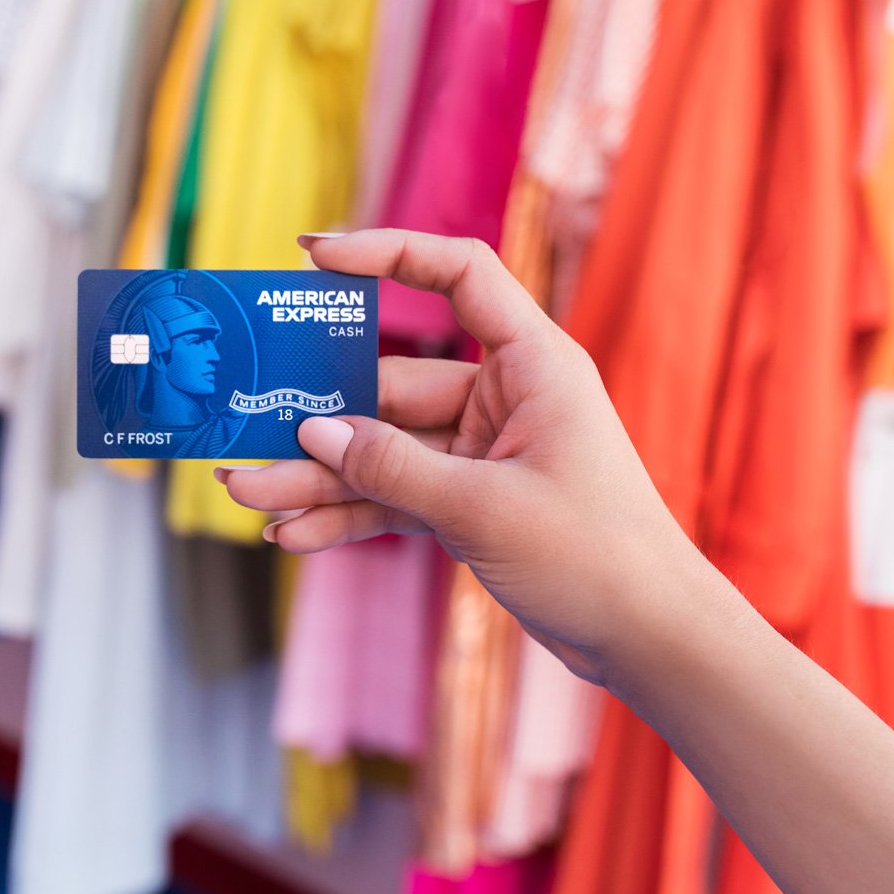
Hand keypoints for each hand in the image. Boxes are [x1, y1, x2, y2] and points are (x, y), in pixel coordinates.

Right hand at [216, 229, 705, 685]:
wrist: (649, 640)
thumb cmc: (594, 556)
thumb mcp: (482, 508)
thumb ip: (390, 466)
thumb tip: (310, 431)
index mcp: (531, 363)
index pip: (457, 274)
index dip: (386, 253)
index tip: (312, 255)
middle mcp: (501, 396)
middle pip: (388, 385)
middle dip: (316, 418)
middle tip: (244, 435)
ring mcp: (480, 451)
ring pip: (380, 449)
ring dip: (318, 475)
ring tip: (246, 495)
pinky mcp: (466, 502)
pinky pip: (392, 495)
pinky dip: (347, 513)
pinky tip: (292, 534)